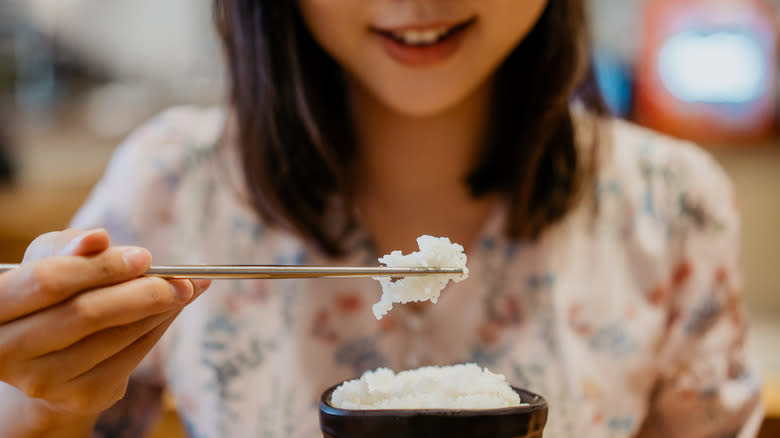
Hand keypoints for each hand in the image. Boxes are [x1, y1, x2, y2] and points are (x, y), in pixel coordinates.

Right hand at [0, 229, 209, 432]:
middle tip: (181, 278)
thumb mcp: (48, 260)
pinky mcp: (79, 397)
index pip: (48, 282)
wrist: (46, 355)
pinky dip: (159, 329)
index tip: (145, 256)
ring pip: (115, 337)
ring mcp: (43, 380)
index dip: (101, 268)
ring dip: (160, 309)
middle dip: (141, 291)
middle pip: (85, 314)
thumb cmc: (48, 294)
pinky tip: (171, 311)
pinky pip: (132, 357)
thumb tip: (98, 238)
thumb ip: (70, 246)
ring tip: (186, 288)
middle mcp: (7, 351)